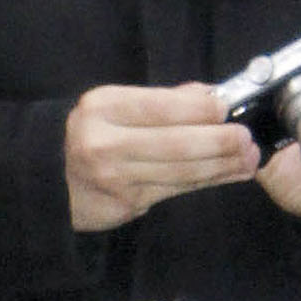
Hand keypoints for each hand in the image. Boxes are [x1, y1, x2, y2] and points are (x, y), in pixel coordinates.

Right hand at [64, 83, 262, 230]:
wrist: (51, 176)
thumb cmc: (94, 132)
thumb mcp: (116, 105)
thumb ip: (163, 100)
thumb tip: (210, 96)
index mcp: (103, 108)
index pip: (160, 107)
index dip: (199, 109)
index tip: (226, 108)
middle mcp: (104, 143)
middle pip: (174, 144)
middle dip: (218, 142)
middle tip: (246, 138)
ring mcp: (114, 178)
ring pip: (180, 172)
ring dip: (221, 165)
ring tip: (249, 158)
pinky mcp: (125, 204)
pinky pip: (176, 190)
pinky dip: (208, 181)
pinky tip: (231, 174)